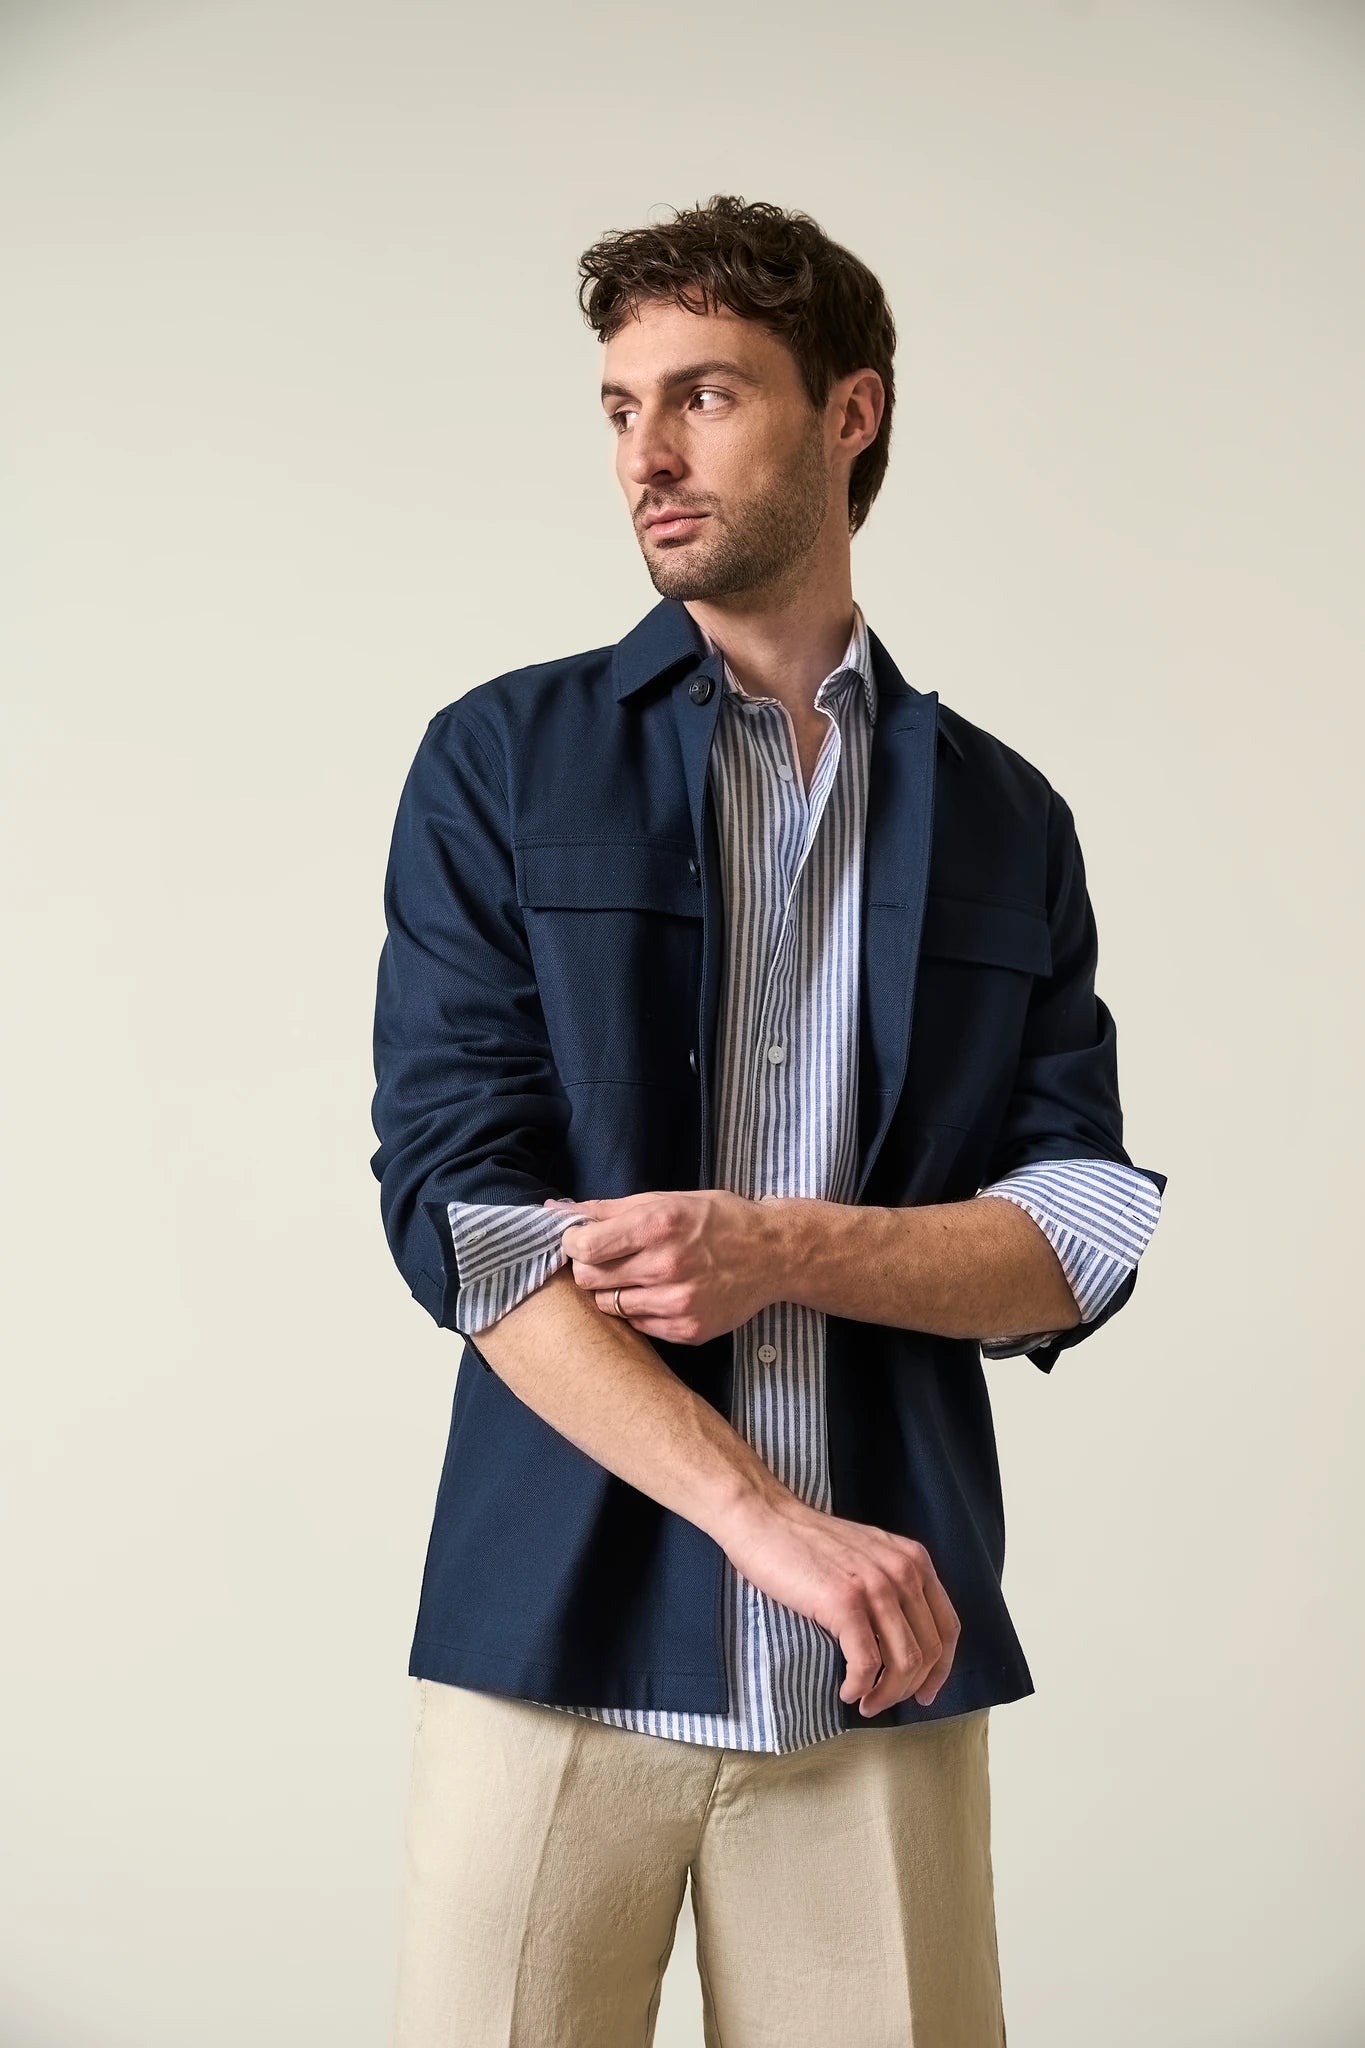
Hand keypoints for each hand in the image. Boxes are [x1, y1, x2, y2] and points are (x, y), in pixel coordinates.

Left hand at [544, 1190, 781, 1345]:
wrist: (773, 1255)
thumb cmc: (716, 1220)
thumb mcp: (665, 1200)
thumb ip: (607, 1208)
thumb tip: (555, 1209)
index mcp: (657, 1225)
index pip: (584, 1247)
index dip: (574, 1244)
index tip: (582, 1241)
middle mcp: (666, 1265)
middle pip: (588, 1279)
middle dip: (590, 1268)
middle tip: (608, 1260)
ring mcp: (677, 1302)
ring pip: (608, 1306)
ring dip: (613, 1291)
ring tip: (638, 1276)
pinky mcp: (687, 1330)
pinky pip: (636, 1325)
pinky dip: (638, 1311)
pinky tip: (658, 1294)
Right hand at [719, 1488, 960, 1713]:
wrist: (764, 1518)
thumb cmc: (807, 1542)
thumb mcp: (869, 1553)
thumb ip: (893, 1584)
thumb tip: (903, 1640)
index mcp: (914, 1560)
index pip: (947, 1628)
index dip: (941, 1669)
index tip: (924, 1693)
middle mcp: (903, 1571)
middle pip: (929, 1651)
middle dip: (909, 1689)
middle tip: (883, 1703)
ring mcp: (875, 1585)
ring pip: (903, 1662)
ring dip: (886, 1695)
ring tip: (864, 1703)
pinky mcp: (844, 1602)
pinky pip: (866, 1662)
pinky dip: (860, 1686)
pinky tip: (846, 1690)